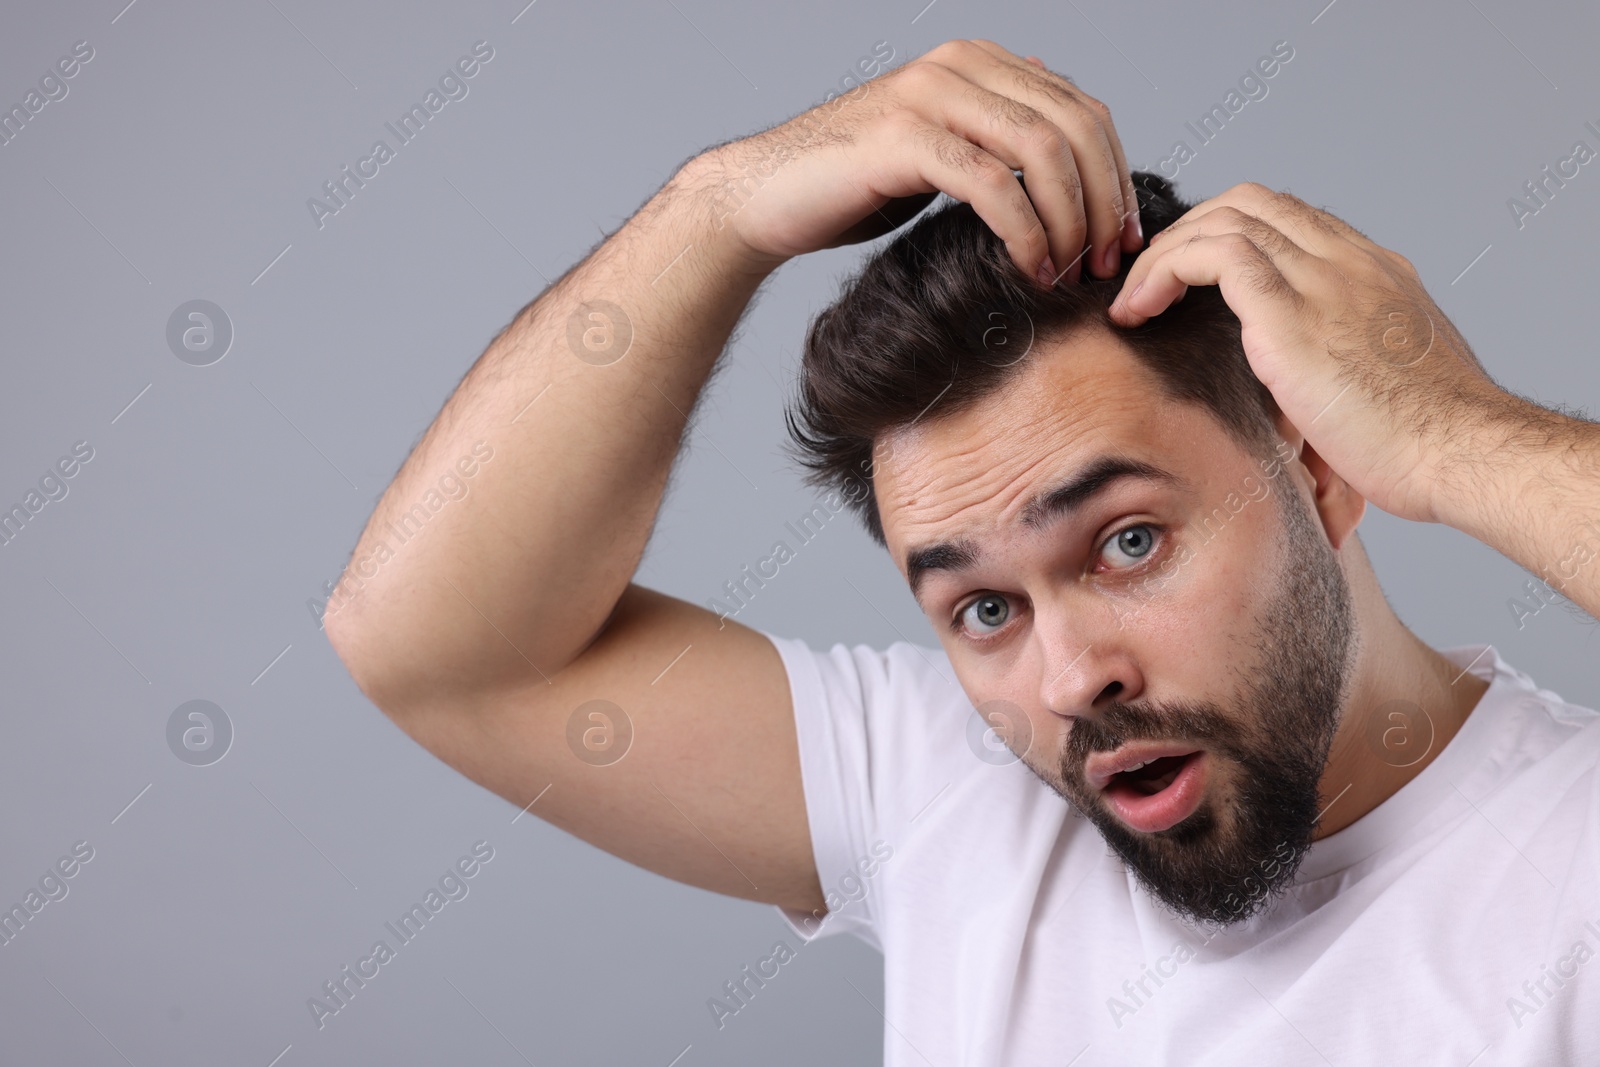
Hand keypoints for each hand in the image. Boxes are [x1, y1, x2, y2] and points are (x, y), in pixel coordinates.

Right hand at [698, 39, 1142, 285]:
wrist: (765, 197)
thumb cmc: (850, 188)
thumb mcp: (939, 154)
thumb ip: (995, 141)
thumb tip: (1057, 146)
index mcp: (978, 62)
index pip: (1082, 110)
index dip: (1116, 176)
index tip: (1122, 238)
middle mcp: (959, 65)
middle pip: (1074, 127)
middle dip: (1103, 201)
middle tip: (1105, 262)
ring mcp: (930, 97)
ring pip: (1041, 152)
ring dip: (1070, 220)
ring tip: (1070, 271)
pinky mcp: (903, 139)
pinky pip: (991, 185)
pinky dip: (1024, 232)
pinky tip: (1031, 269)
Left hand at [1107, 182, 1511, 524]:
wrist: (1462, 453)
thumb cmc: (1429, 446)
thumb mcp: (1380, 393)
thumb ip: (1338, 386)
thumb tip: (1304, 433)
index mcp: (1375, 274)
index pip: (1292, 222)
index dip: (1231, 237)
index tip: (1192, 281)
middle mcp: (1349, 262)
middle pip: (1252, 203)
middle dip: (1190, 232)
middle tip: (1152, 283)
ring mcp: (1322, 278)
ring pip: (1225, 218)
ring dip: (1165, 253)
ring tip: (1134, 301)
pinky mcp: (1290, 312)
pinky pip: (1213, 254)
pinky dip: (1164, 270)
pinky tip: (1140, 310)